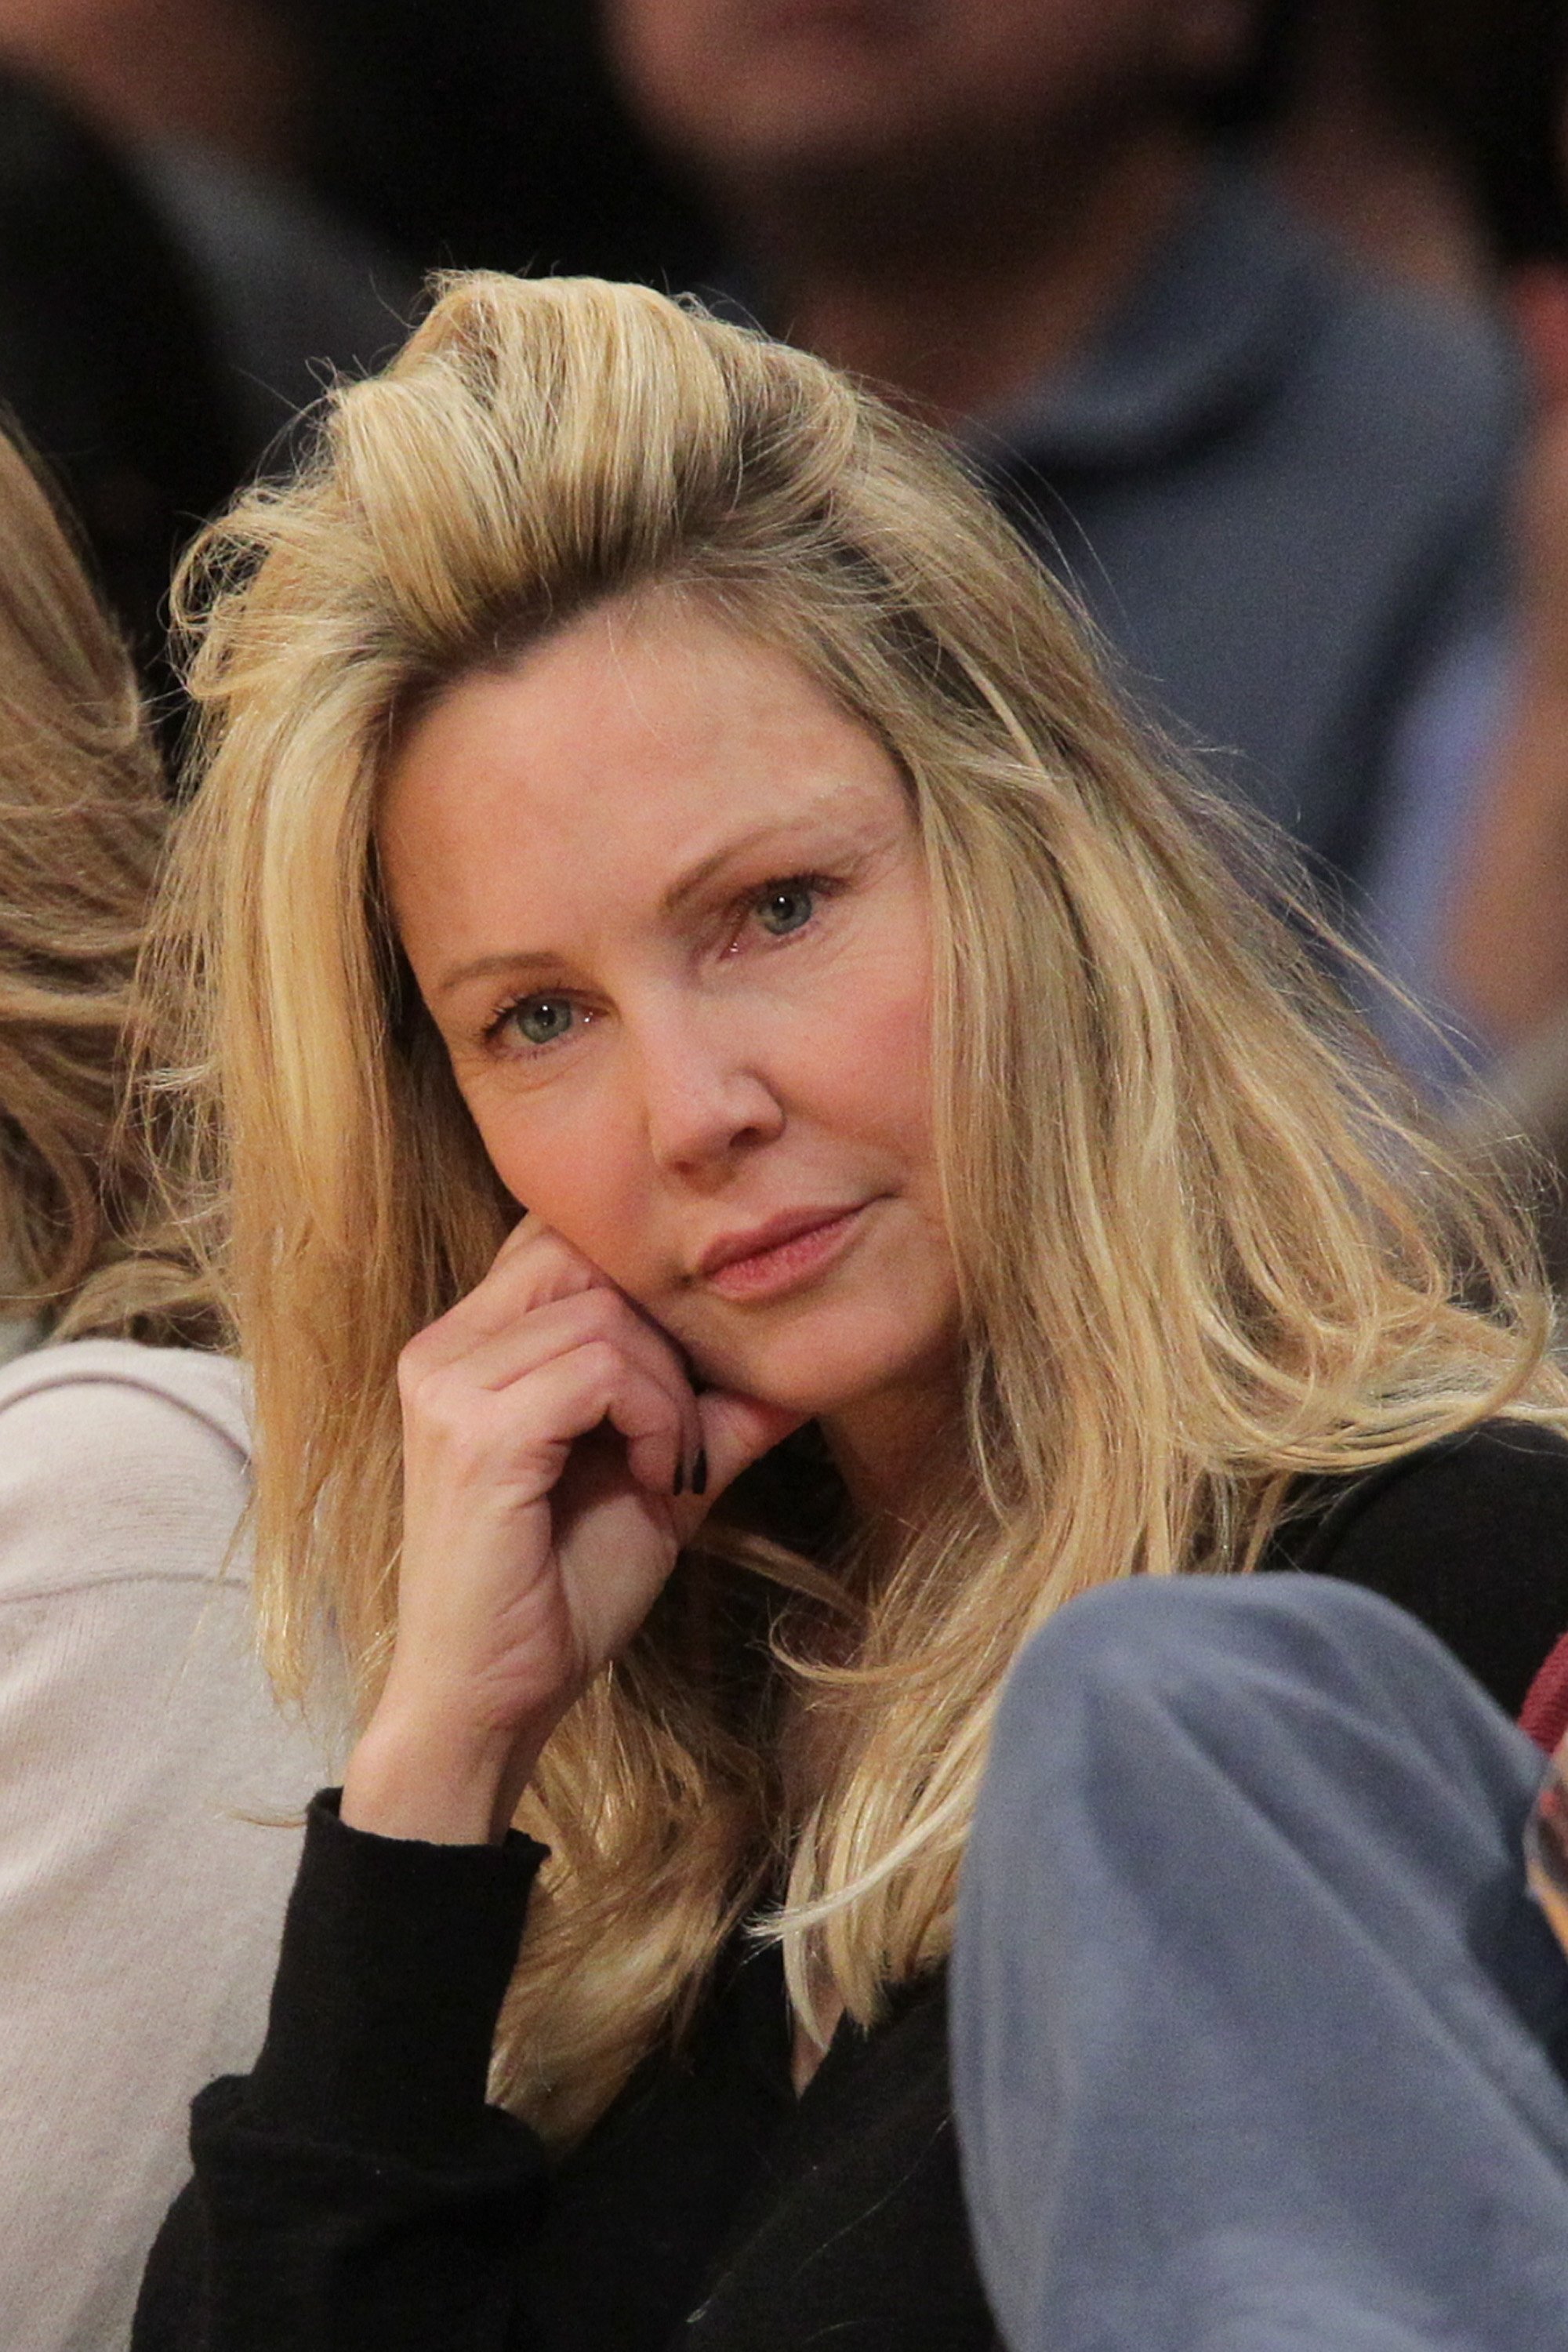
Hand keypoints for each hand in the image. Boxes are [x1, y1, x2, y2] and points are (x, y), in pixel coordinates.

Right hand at [341, 1218, 800, 1842]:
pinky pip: (598, 1370)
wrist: (491, 1702)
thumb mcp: (657, 1476)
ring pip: (606, 1317)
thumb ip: (714, 1410)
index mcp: (466, 1345)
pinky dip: (653, 1418)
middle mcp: (442, 1349)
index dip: (645, 1294)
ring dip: (668, 1392)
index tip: (683, 1385)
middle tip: (684, 1429)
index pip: (563, 1240)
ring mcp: (448, 1387)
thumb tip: (806, 1358)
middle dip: (664, 1335)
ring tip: (669, 1466)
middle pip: (588, 1259)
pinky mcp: (474, 1434)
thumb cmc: (561, 1593)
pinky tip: (654, 1480)